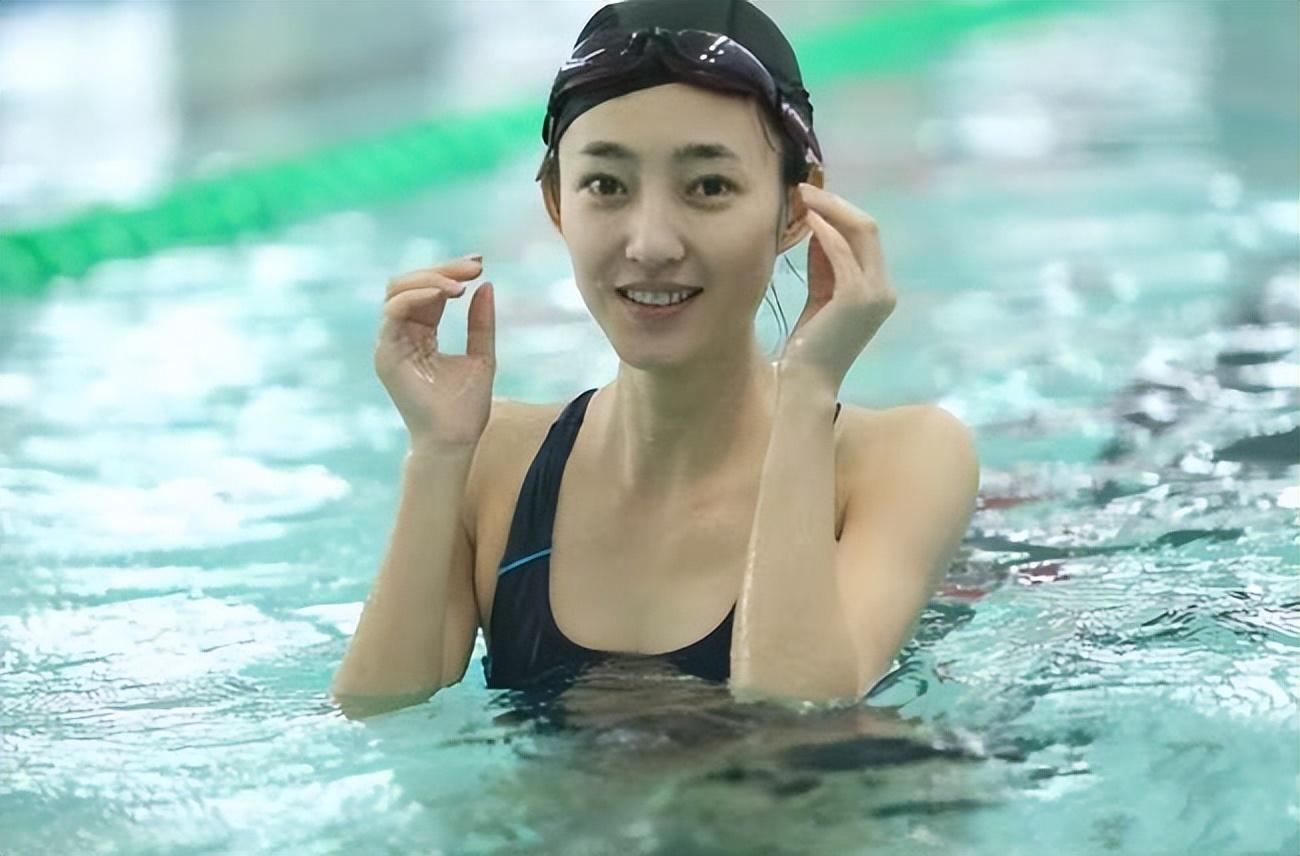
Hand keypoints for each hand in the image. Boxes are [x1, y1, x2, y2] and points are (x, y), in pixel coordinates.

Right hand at [374, 255, 495, 448]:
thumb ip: (480, 323)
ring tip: (460, 285)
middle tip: (474, 267)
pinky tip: (444, 295)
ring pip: (397, 292)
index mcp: (421, 334)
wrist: (455, 439)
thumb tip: (486, 286)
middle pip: (410, 284)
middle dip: (443, 270)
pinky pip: (393, 313)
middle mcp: (402, 335)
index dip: (450, 272)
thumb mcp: (482, 357)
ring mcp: (391, 343)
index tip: (479, 264)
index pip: (429, 291)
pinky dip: (416, 297)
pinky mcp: (386, 353)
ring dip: (431, 280)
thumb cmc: (466, 407)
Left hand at [779, 183, 895, 391]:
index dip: (839, 213)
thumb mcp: (820, 296)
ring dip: (828, 209)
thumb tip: (818, 225)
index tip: (811, 199)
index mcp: (880, 289)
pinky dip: (824, 231)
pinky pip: (841, 252)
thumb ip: (824, 264)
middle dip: (836, 203)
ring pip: (859, 232)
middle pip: (868, 228)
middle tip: (805, 187)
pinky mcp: (856, 297)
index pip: (865, 238)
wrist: (807, 382)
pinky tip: (807, 218)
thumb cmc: (810, 344)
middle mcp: (885, 289)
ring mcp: (875, 293)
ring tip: (801, 195)